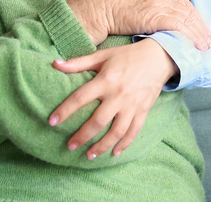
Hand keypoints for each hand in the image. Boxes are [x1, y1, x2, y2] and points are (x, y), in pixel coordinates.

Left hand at [49, 39, 176, 159]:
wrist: (158, 57)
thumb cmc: (126, 55)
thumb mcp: (102, 55)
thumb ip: (78, 62)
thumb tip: (54, 64)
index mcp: (105, 80)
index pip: (80, 98)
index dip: (64, 110)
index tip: (52, 122)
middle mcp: (118, 95)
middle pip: (97, 121)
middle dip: (82, 136)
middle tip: (70, 146)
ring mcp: (132, 105)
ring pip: (116, 131)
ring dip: (102, 146)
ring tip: (89, 155)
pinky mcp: (143, 111)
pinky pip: (134, 132)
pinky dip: (124, 144)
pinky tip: (114, 153)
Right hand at [67, 0, 210, 49]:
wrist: (96, 9)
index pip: (184, 4)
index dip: (195, 17)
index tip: (201, 30)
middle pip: (188, 13)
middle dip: (200, 28)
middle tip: (207, 42)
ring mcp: (158, 6)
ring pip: (185, 21)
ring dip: (196, 36)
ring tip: (203, 49)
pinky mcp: (153, 18)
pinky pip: (176, 28)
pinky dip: (186, 37)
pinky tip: (191, 47)